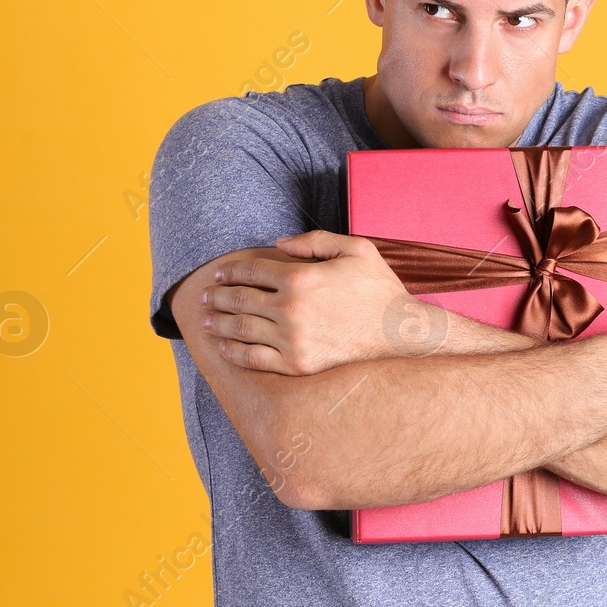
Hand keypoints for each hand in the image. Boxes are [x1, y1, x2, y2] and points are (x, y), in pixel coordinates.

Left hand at [203, 231, 414, 374]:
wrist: (401, 335)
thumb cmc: (379, 290)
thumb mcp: (356, 249)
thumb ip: (315, 241)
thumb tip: (278, 244)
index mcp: (300, 277)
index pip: (251, 271)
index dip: (230, 270)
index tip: (219, 273)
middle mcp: (290, 309)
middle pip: (239, 300)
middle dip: (216, 296)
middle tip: (205, 296)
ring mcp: (291, 340)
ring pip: (240, 330)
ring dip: (217, 323)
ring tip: (207, 321)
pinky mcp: (296, 365)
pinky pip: (253, 359)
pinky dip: (233, 352)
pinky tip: (224, 347)